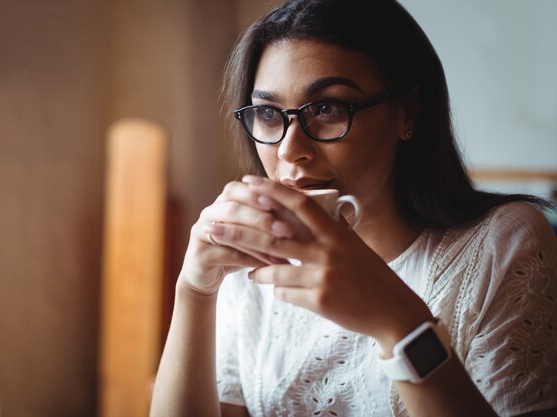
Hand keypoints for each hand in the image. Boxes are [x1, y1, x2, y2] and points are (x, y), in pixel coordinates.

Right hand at [178, 180, 296, 296]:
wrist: (206, 277)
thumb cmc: (236, 250)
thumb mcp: (255, 232)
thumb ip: (271, 216)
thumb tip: (299, 198)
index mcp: (223, 201)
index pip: (240, 188)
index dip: (261, 193)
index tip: (285, 204)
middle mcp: (210, 212)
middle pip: (233, 206)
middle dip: (261, 217)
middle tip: (286, 230)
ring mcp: (201, 232)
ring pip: (227, 229)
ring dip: (255, 238)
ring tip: (279, 249)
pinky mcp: (199, 254)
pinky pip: (224, 253)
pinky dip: (247, 258)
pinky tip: (266, 265)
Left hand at [216, 175, 432, 348]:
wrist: (393, 312)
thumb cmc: (371, 275)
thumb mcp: (353, 245)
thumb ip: (327, 231)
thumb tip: (296, 215)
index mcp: (336, 232)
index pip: (299, 203)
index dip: (271, 190)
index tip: (247, 183)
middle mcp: (327, 250)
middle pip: (273, 236)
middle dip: (239, 231)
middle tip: (213, 226)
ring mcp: (322, 276)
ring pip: (273, 269)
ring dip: (256, 270)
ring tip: (250, 271)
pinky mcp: (319, 300)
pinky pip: (284, 293)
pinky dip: (278, 291)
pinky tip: (279, 291)